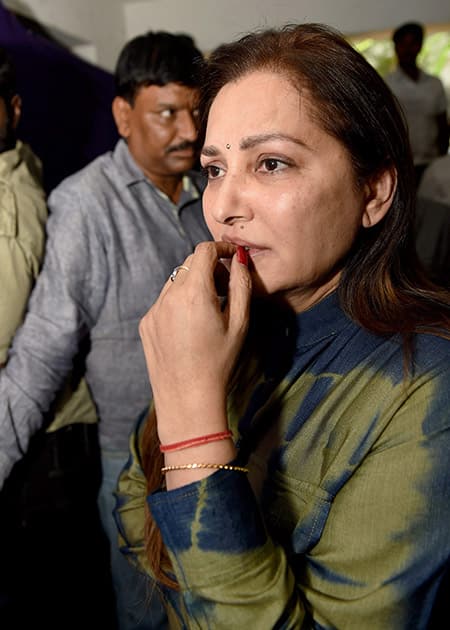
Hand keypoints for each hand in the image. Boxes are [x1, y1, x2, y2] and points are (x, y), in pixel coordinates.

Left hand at [139, 241, 251, 443]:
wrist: (187, 398)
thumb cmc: (219, 363)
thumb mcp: (239, 323)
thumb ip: (241, 285)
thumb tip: (240, 260)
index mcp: (193, 293)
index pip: (204, 251)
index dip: (221, 249)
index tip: (233, 257)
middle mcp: (168, 297)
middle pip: (189, 264)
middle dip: (209, 267)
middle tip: (226, 287)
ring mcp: (154, 311)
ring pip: (175, 282)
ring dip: (193, 285)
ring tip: (209, 308)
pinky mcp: (146, 324)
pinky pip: (164, 302)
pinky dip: (178, 303)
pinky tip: (191, 327)